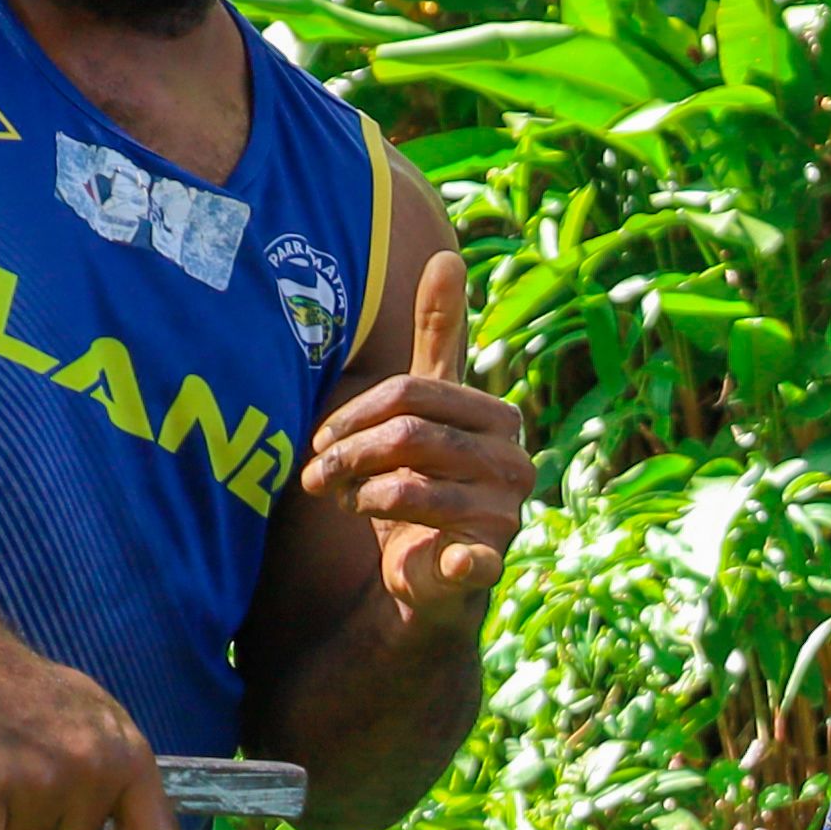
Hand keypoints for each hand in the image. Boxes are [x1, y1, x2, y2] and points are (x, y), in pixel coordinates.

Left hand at [294, 252, 532, 619]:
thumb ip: (440, 336)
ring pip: (410, 488)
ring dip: (359, 496)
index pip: (414, 392)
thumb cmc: (423, 478)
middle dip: (350, 455)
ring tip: (344, 504)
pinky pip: (470, 558)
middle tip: (316, 475)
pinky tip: (438, 557)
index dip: (355, 413)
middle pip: (410, 436)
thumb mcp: (427, 407)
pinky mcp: (488, 565)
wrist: (431, 575)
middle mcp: (514, 462)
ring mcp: (506, 514)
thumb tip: (448, 255)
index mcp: (498, 418)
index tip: (321, 438)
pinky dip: (452, 559)